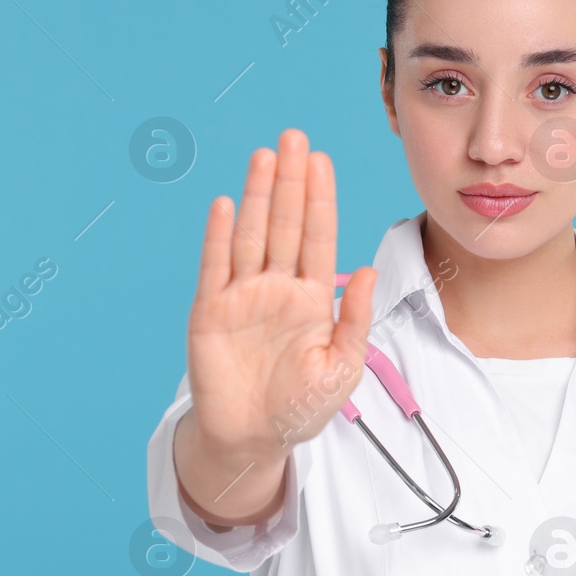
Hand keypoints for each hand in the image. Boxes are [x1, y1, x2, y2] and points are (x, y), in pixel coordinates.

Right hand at [185, 128, 375, 461]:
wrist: (254, 437)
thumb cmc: (302, 406)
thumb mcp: (342, 366)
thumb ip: (353, 318)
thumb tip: (365, 270)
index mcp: (312, 297)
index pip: (318, 237)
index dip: (320, 199)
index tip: (323, 161)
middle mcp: (277, 287)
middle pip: (285, 224)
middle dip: (290, 182)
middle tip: (295, 138)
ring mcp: (242, 295)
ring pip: (251, 235)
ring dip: (257, 195)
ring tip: (265, 156)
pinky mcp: (210, 311)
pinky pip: (215, 267)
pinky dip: (219, 235)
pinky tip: (225, 203)